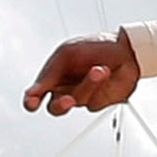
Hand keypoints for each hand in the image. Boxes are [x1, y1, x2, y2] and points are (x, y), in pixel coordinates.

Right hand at [23, 31, 140, 116]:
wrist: (125, 51)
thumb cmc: (94, 48)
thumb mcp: (67, 54)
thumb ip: (50, 73)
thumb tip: (35, 91)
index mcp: (53, 78)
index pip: (36, 95)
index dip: (31, 101)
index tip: (32, 102)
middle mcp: (67, 90)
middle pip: (56, 108)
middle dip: (61, 105)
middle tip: (68, 100)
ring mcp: (84, 97)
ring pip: (79, 101)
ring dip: (89, 85)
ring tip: (99, 69)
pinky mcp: (101, 102)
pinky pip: (95, 102)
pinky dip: (101, 87)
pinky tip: (107, 74)